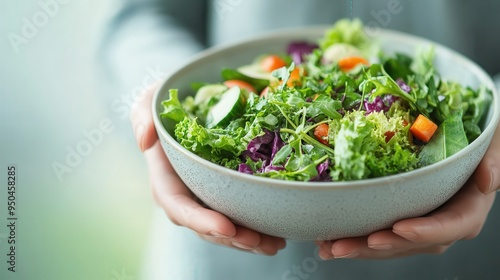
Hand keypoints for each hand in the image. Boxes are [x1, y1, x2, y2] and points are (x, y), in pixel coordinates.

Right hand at [130, 86, 285, 254]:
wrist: (186, 109)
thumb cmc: (166, 107)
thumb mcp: (148, 102)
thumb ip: (142, 116)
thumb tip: (146, 140)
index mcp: (165, 178)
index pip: (178, 205)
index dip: (200, 220)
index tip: (227, 227)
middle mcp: (184, 195)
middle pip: (205, 226)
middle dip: (232, 238)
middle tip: (260, 241)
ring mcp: (204, 198)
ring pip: (223, 229)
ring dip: (248, 241)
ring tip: (274, 244)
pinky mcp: (222, 196)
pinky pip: (237, 218)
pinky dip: (256, 229)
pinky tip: (277, 236)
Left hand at [316, 125, 499, 259]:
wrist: (463, 136)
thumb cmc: (478, 138)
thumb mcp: (493, 142)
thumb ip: (495, 162)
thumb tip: (488, 181)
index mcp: (468, 208)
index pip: (451, 226)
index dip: (426, 231)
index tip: (398, 228)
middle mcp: (443, 222)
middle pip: (411, 242)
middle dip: (375, 246)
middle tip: (342, 245)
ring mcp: (420, 223)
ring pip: (390, 243)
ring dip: (357, 247)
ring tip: (326, 246)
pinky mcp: (401, 218)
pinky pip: (379, 233)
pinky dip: (354, 237)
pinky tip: (327, 238)